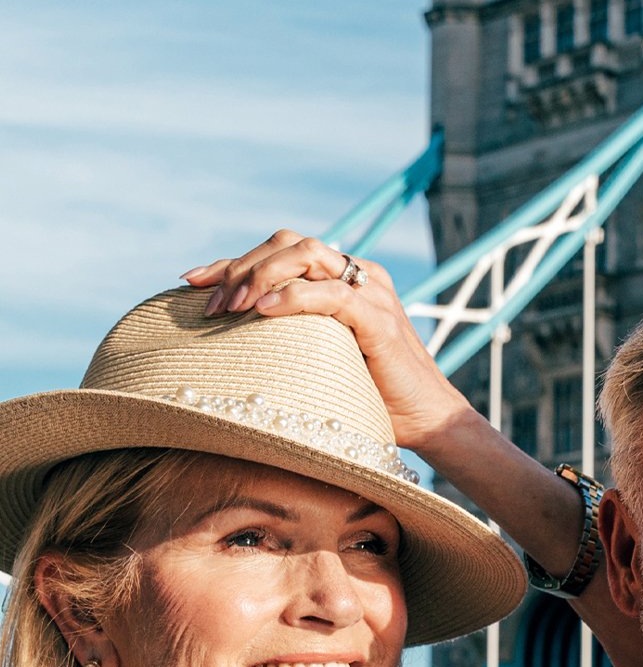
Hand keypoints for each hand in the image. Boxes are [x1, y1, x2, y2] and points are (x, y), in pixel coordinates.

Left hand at [184, 231, 470, 452]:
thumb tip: (227, 341)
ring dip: (260, 275)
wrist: (428, 422)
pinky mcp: (379, 319)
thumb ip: (289, 336)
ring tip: (231, 307)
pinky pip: (331, 294)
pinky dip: (293, 296)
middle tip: (208, 305)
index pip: (279, 252)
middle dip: (240, 267)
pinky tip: (263, 310)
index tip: (189, 282)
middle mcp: (359, 274)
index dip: (232, 262)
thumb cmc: (370, 397)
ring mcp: (372, 293)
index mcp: (344, 278)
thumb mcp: (318, 357)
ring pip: (307, 255)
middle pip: (288, 243)